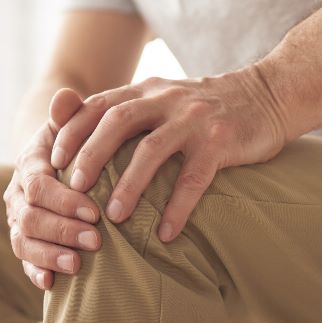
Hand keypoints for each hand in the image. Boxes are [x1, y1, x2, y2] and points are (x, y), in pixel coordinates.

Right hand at [3, 88, 103, 290]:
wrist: (60, 156)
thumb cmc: (75, 138)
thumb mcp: (73, 122)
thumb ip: (69, 112)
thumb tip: (66, 96)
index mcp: (29, 164)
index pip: (39, 186)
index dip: (64, 201)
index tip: (94, 211)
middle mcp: (17, 193)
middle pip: (30, 217)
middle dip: (62, 231)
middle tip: (96, 240)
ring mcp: (18, 217)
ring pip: (23, 241)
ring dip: (49, 254)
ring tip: (78, 265)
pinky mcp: (25, 238)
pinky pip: (23, 257)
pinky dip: (35, 270)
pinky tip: (51, 282)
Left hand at [50, 67, 287, 243]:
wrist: (268, 95)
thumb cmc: (205, 106)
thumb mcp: (163, 97)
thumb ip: (125, 108)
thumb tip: (74, 123)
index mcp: (147, 89)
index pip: (99, 103)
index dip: (73, 129)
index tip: (53, 159)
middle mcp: (166, 98)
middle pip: (118, 120)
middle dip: (91, 153)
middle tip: (75, 187)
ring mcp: (194, 118)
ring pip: (153, 149)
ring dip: (129, 184)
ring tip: (114, 217)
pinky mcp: (221, 140)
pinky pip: (195, 177)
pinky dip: (177, 206)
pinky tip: (166, 233)